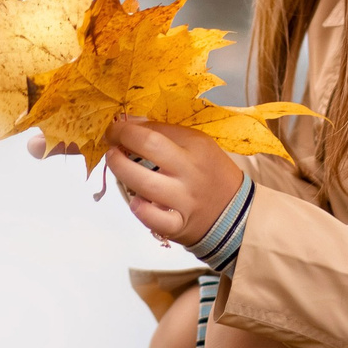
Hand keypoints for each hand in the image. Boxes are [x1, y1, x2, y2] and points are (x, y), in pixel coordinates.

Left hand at [104, 117, 243, 247]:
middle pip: (149, 147)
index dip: (128, 127)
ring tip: (115, 163)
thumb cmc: (211, 174)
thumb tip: (131, 123)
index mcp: (197, 146)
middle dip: (120, 139)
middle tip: (111, 141)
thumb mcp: (199, 146)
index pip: (155, 130)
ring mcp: (184, 200)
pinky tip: (136, 201)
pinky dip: (141, 210)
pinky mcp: (179, 225)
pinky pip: (154, 219)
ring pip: (144, 183)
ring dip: (121, 170)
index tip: (117, 127)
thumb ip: (167, 134)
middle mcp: (190, 171)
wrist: (237, 213)